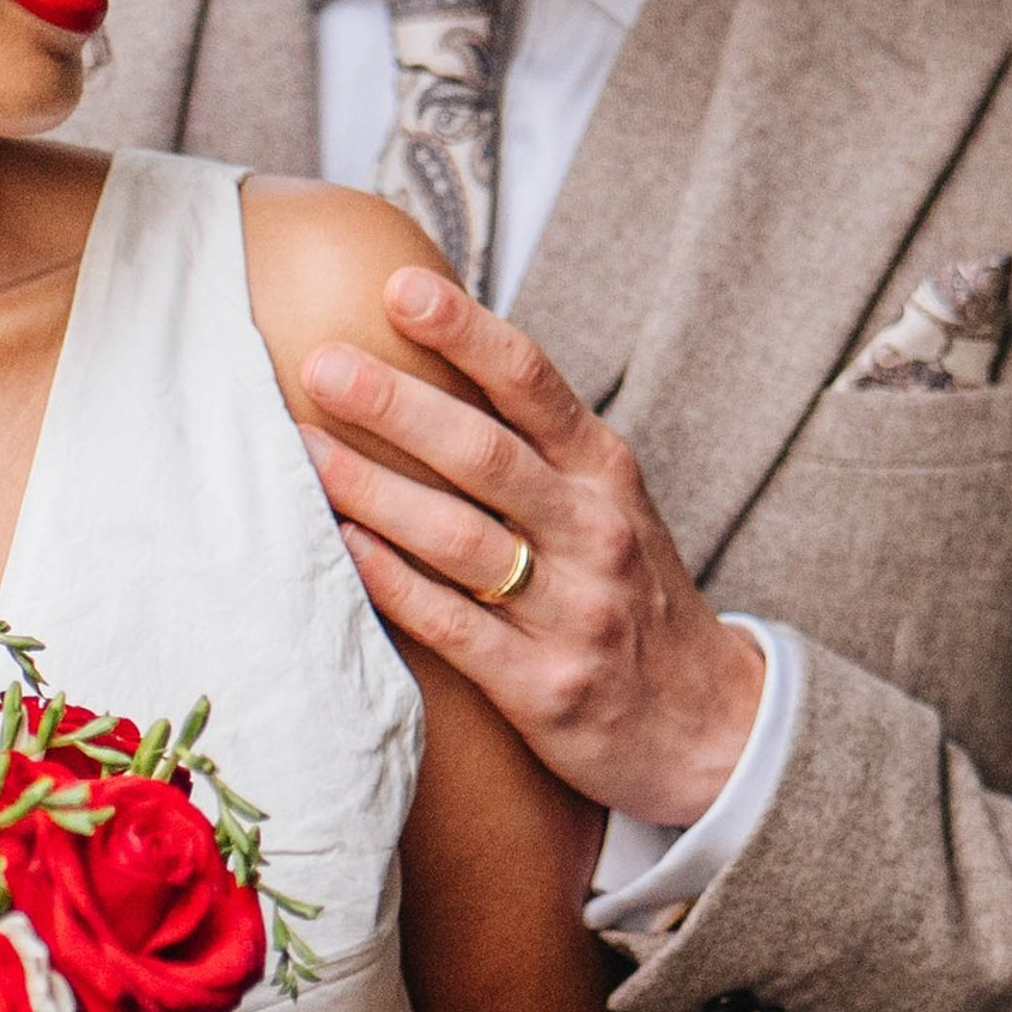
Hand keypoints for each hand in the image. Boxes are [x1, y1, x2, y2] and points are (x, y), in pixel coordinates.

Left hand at [302, 268, 763, 828]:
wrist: (708, 724)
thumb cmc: (631, 594)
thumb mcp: (607, 503)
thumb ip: (534, 444)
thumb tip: (429, 363)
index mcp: (605, 472)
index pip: (534, 383)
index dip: (467, 332)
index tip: (401, 288)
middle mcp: (594, 531)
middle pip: (484, 454)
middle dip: (397, 404)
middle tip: (322, 364)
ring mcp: (571, 611)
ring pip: (458, 538)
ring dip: (373, 490)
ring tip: (304, 450)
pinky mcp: (542, 685)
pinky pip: (452, 626)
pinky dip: (393, 582)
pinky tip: (343, 546)